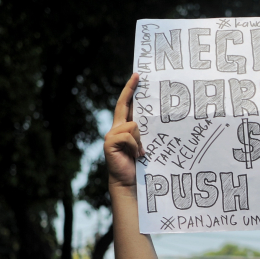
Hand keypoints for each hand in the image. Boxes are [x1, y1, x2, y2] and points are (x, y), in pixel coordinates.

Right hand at [105, 73, 144, 194]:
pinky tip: (136, 155)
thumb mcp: (144, 145)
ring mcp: (111, 135)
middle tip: (139, 76)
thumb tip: (149, 119)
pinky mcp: (109, 142)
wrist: (129, 182)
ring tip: (141, 153)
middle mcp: (116, 128)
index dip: (130, 90)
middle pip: (122, 106)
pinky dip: (135, 146)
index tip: (137, 76)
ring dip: (140, 139)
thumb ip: (143, 132)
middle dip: (130, 90)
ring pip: (132, 124)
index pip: (125, 105)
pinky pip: (128, 135)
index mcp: (124, 128)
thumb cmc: (139, 166)